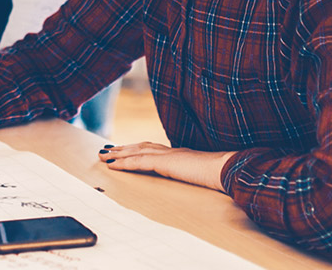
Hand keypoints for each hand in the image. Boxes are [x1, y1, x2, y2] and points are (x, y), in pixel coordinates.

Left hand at [98, 141, 237, 191]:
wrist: (228, 169)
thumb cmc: (221, 175)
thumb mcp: (204, 177)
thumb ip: (196, 176)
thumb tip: (199, 184)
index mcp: (180, 155)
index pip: (153, 149)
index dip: (137, 149)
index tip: (125, 150)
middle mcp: (172, 151)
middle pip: (141, 147)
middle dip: (122, 149)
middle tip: (106, 151)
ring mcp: (168, 155)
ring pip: (136, 151)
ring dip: (118, 154)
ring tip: (103, 156)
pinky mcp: (165, 162)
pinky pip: (139, 161)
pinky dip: (123, 162)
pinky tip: (112, 165)